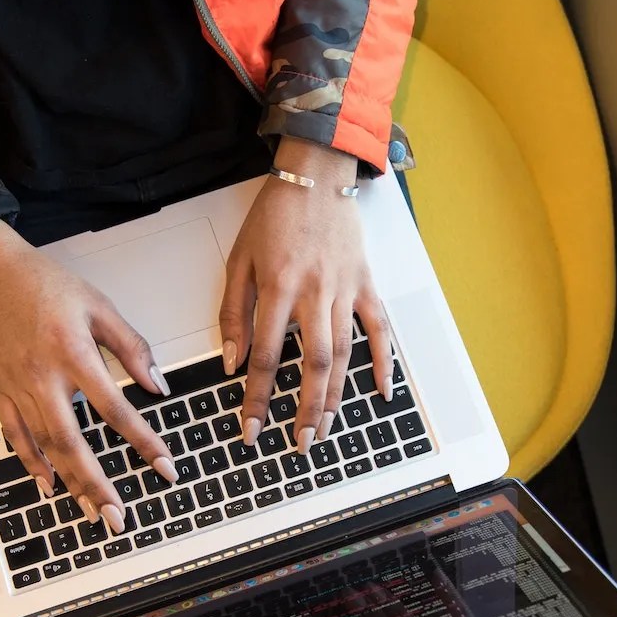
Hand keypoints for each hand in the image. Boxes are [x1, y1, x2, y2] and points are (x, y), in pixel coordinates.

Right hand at [0, 221, 177, 532]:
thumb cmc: (45, 284)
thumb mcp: (99, 305)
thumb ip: (131, 347)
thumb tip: (157, 386)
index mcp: (73, 353)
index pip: (115, 409)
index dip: (143, 441)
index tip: (165, 466)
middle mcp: (42, 376)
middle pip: (73, 443)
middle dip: (98, 485)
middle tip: (118, 517)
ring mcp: (16, 386)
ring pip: (44, 446)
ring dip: (69, 482)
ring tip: (91, 510)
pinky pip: (14, 435)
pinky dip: (32, 462)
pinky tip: (49, 483)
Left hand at [220, 137, 394, 453]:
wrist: (317, 174)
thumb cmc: (274, 215)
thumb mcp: (238, 260)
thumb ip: (234, 313)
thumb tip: (233, 362)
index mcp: (279, 288)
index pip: (267, 357)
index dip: (258, 398)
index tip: (251, 428)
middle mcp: (316, 294)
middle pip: (314, 365)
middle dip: (306, 410)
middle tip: (299, 443)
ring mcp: (346, 290)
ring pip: (345, 354)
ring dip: (337, 397)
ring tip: (327, 428)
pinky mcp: (367, 284)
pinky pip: (379, 329)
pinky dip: (384, 362)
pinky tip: (381, 392)